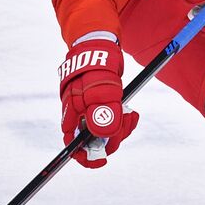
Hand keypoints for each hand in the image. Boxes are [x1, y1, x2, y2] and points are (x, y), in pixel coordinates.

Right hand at [58, 37, 138, 167]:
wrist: (100, 44)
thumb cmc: (99, 65)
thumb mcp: (105, 89)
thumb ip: (104, 113)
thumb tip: (104, 138)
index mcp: (72, 111)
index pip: (72, 142)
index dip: (84, 156)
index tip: (101, 160)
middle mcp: (77, 112)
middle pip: (91, 139)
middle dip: (112, 138)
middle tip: (128, 123)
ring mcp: (88, 108)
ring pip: (103, 130)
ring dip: (120, 128)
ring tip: (132, 115)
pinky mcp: (99, 104)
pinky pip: (110, 120)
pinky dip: (122, 120)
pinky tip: (131, 113)